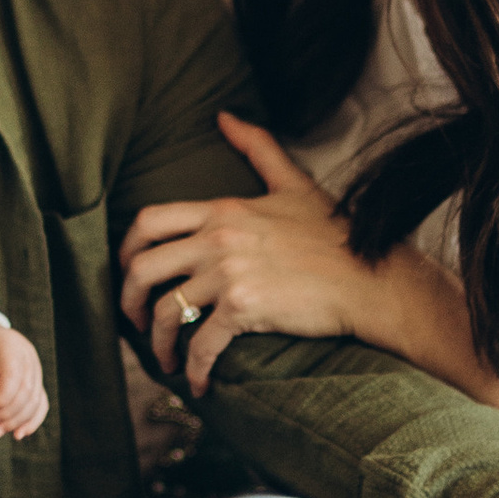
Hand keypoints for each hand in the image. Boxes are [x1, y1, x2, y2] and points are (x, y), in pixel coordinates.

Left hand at [0, 322, 47, 438]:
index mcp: (11, 345)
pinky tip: (20, 433)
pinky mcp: (35, 382)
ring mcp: (35, 369)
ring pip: (35, 400)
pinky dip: (32, 420)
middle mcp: (28, 357)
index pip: (14, 375)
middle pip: (27, 391)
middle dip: (9, 413)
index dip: (4, 397)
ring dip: (18, 420)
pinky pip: (40, 403)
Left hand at [116, 112, 364, 391]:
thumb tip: (226, 115)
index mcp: (223, 209)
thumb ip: (258, 148)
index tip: (127, 273)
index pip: (149, 221)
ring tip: (165, 359)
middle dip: (128, 301)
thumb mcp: (293, 184)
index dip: (126, 251)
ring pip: (166, 311)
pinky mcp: (246, 309)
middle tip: (135, 322)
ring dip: (157, 343)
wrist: (372, 279)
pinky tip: (197, 382)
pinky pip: (201, 344)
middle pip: (142, 268)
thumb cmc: (336, 235)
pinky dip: (192, 368)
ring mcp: (230, 273)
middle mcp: (219, 238)